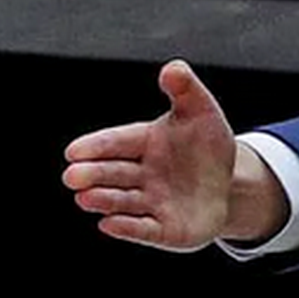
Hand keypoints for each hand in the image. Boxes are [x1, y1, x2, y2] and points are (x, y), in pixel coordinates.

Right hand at [64, 60, 264, 251]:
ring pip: (123, 201)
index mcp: (144, 142)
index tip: (73, 151)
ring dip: (104, 200)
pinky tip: (108, 224)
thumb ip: (185, 89)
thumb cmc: (206, 145)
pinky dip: (127, 227)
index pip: (116, 142)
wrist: (227, 185)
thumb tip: (173, 68)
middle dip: (92, 175)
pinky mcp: (164, 229)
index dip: (96, 147)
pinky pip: (144, 229)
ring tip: (84, 198)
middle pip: (113, 173)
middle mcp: (141, 174)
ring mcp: (150, 203)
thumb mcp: (201, 112)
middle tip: (71, 176)